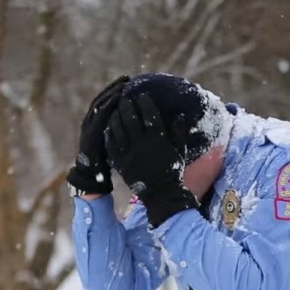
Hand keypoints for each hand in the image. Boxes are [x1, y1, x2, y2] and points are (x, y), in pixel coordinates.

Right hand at [66, 75, 129, 194]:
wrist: (94, 176)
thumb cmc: (110, 158)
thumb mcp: (117, 141)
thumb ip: (123, 127)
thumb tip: (141, 118)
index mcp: (100, 122)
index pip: (109, 100)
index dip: (117, 90)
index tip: (128, 80)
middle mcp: (93, 122)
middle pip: (104, 99)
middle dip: (114, 88)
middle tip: (126, 79)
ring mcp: (90, 128)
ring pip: (100, 107)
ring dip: (110, 96)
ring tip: (121, 87)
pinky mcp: (90, 136)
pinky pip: (98, 120)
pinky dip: (106, 110)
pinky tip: (114, 103)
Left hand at [105, 93, 198, 226]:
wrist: (162, 193)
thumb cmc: (172, 171)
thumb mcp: (179, 150)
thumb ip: (179, 132)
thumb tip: (180, 115)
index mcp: (158, 139)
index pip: (149, 115)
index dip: (145, 103)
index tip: (142, 95)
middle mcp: (142, 144)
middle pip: (130, 118)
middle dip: (127, 105)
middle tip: (125, 98)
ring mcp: (129, 153)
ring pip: (118, 129)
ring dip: (115, 116)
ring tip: (115, 109)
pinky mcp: (120, 162)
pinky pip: (111, 144)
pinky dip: (109, 133)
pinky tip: (109, 127)